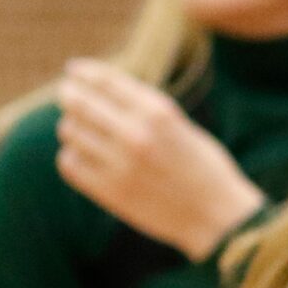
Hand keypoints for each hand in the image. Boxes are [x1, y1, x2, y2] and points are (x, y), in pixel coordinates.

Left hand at [54, 60, 264, 259]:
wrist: (219, 217)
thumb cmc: (204, 169)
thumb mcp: (183, 127)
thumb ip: (145, 110)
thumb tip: (99, 90)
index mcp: (159, 113)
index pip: (106, 81)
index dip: (84, 72)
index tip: (74, 70)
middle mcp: (137, 135)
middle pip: (79, 103)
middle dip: (70, 95)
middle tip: (68, 95)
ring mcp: (121, 165)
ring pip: (70, 132)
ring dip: (73, 127)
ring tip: (85, 132)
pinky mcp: (110, 192)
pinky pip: (69, 163)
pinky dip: (73, 156)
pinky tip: (86, 157)